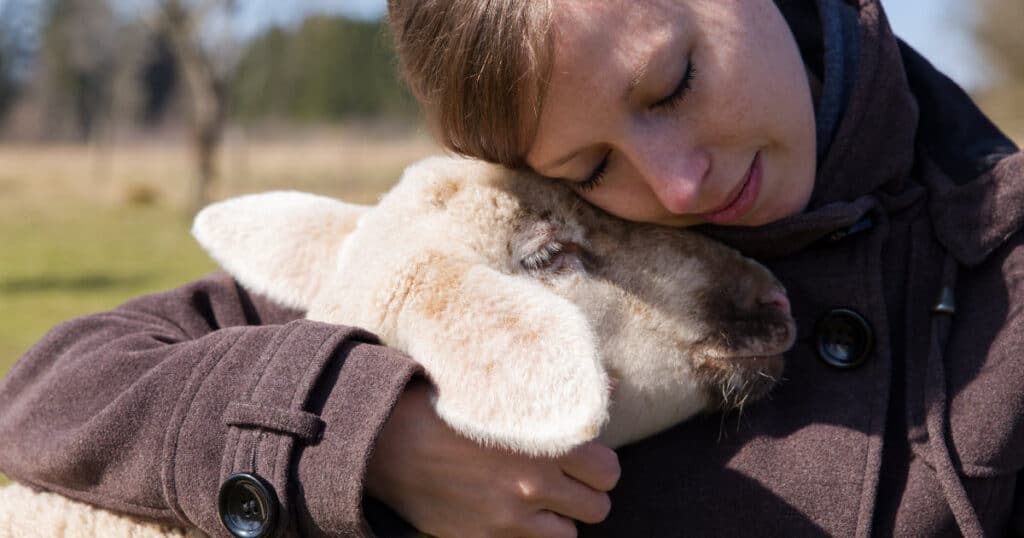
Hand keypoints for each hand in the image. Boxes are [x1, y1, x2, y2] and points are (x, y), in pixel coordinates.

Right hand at [366, 380, 619, 537]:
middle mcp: (534, 482)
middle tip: (565, 482)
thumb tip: (613, 385)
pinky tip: (512, 512)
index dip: (598, 466)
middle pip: (598, 506)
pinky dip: (530, 532)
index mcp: (545, 441)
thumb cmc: (448, 403)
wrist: (388, 440)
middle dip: (585, 493)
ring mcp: (511, 516)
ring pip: (570, 532)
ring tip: (538, 499)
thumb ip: (562, 391)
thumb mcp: (505, 388)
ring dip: (560, 517)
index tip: (582, 460)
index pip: (608, 470)